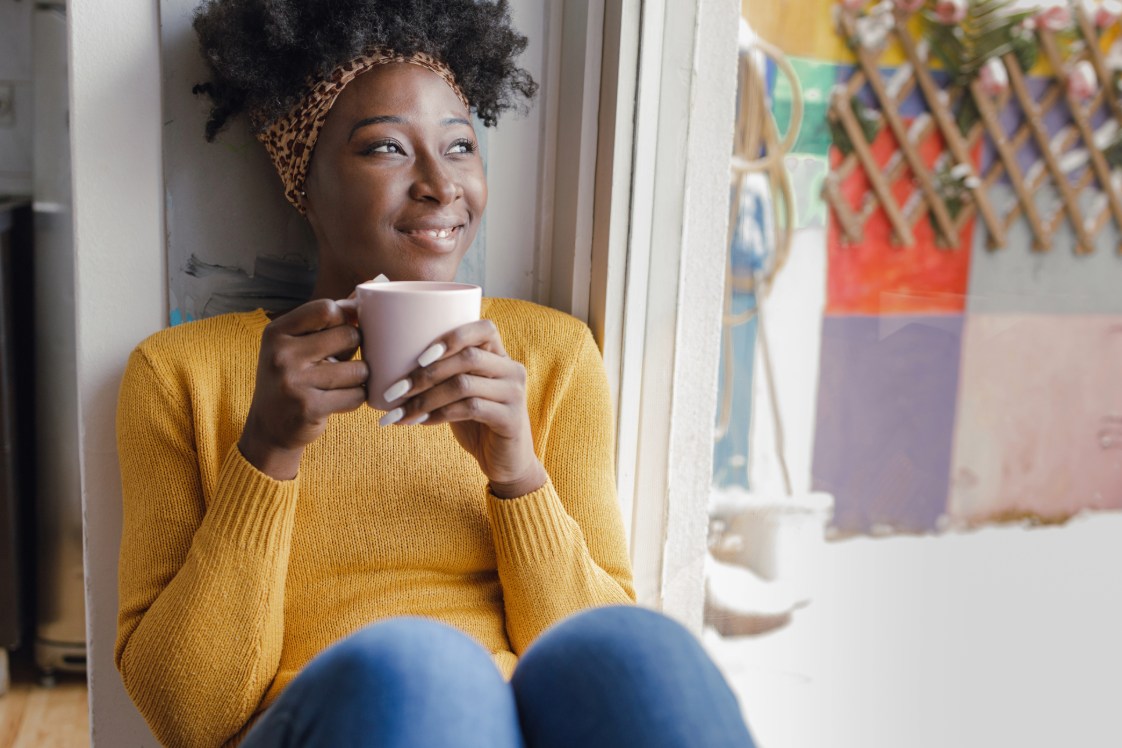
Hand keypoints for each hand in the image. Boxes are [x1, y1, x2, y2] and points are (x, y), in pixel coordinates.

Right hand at [239, 299, 368, 479]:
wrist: (269, 427)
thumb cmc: (291, 378)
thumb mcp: (295, 344)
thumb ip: (326, 320)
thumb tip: (365, 292)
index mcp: (277, 332)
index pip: (327, 309)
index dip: (345, 319)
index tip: (342, 332)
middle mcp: (282, 354)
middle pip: (348, 336)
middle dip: (354, 350)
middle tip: (340, 362)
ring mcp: (294, 381)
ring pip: (358, 369)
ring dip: (358, 378)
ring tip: (340, 383)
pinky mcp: (309, 408)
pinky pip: (356, 395)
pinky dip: (355, 398)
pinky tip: (339, 400)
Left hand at [380, 320, 547, 497]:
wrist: (506, 461)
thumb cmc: (477, 423)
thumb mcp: (463, 393)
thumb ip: (446, 375)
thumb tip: (391, 365)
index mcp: (500, 356)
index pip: (484, 329)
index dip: (452, 337)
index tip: (418, 357)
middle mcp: (511, 370)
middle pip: (467, 357)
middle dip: (425, 374)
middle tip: (394, 390)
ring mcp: (514, 393)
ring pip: (464, 384)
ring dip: (426, 398)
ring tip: (401, 412)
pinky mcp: (511, 418)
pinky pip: (470, 409)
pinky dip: (439, 414)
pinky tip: (421, 421)